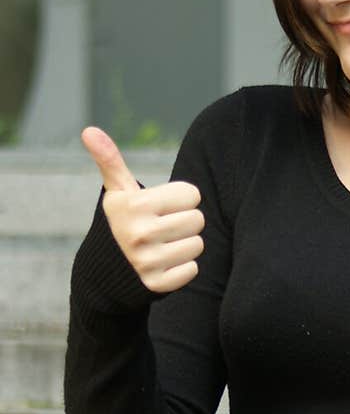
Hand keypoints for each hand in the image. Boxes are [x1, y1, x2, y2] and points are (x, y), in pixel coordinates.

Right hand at [80, 126, 203, 294]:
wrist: (106, 271)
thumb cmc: (122, 221)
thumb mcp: (116, 192)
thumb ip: (110, 160)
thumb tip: (89, 129)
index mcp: (135, 205)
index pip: (192, 194)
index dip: (180, 199)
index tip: (161, 206)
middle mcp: (140, 233)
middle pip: (198, 219)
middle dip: (184, 221)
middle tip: (163, 226)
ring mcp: (148, 261)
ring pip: (198, 244)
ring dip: (186, 244)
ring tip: (163, 244)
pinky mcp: (157, 284)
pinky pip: (192, 269)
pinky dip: (182, 267)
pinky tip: (164, 263)